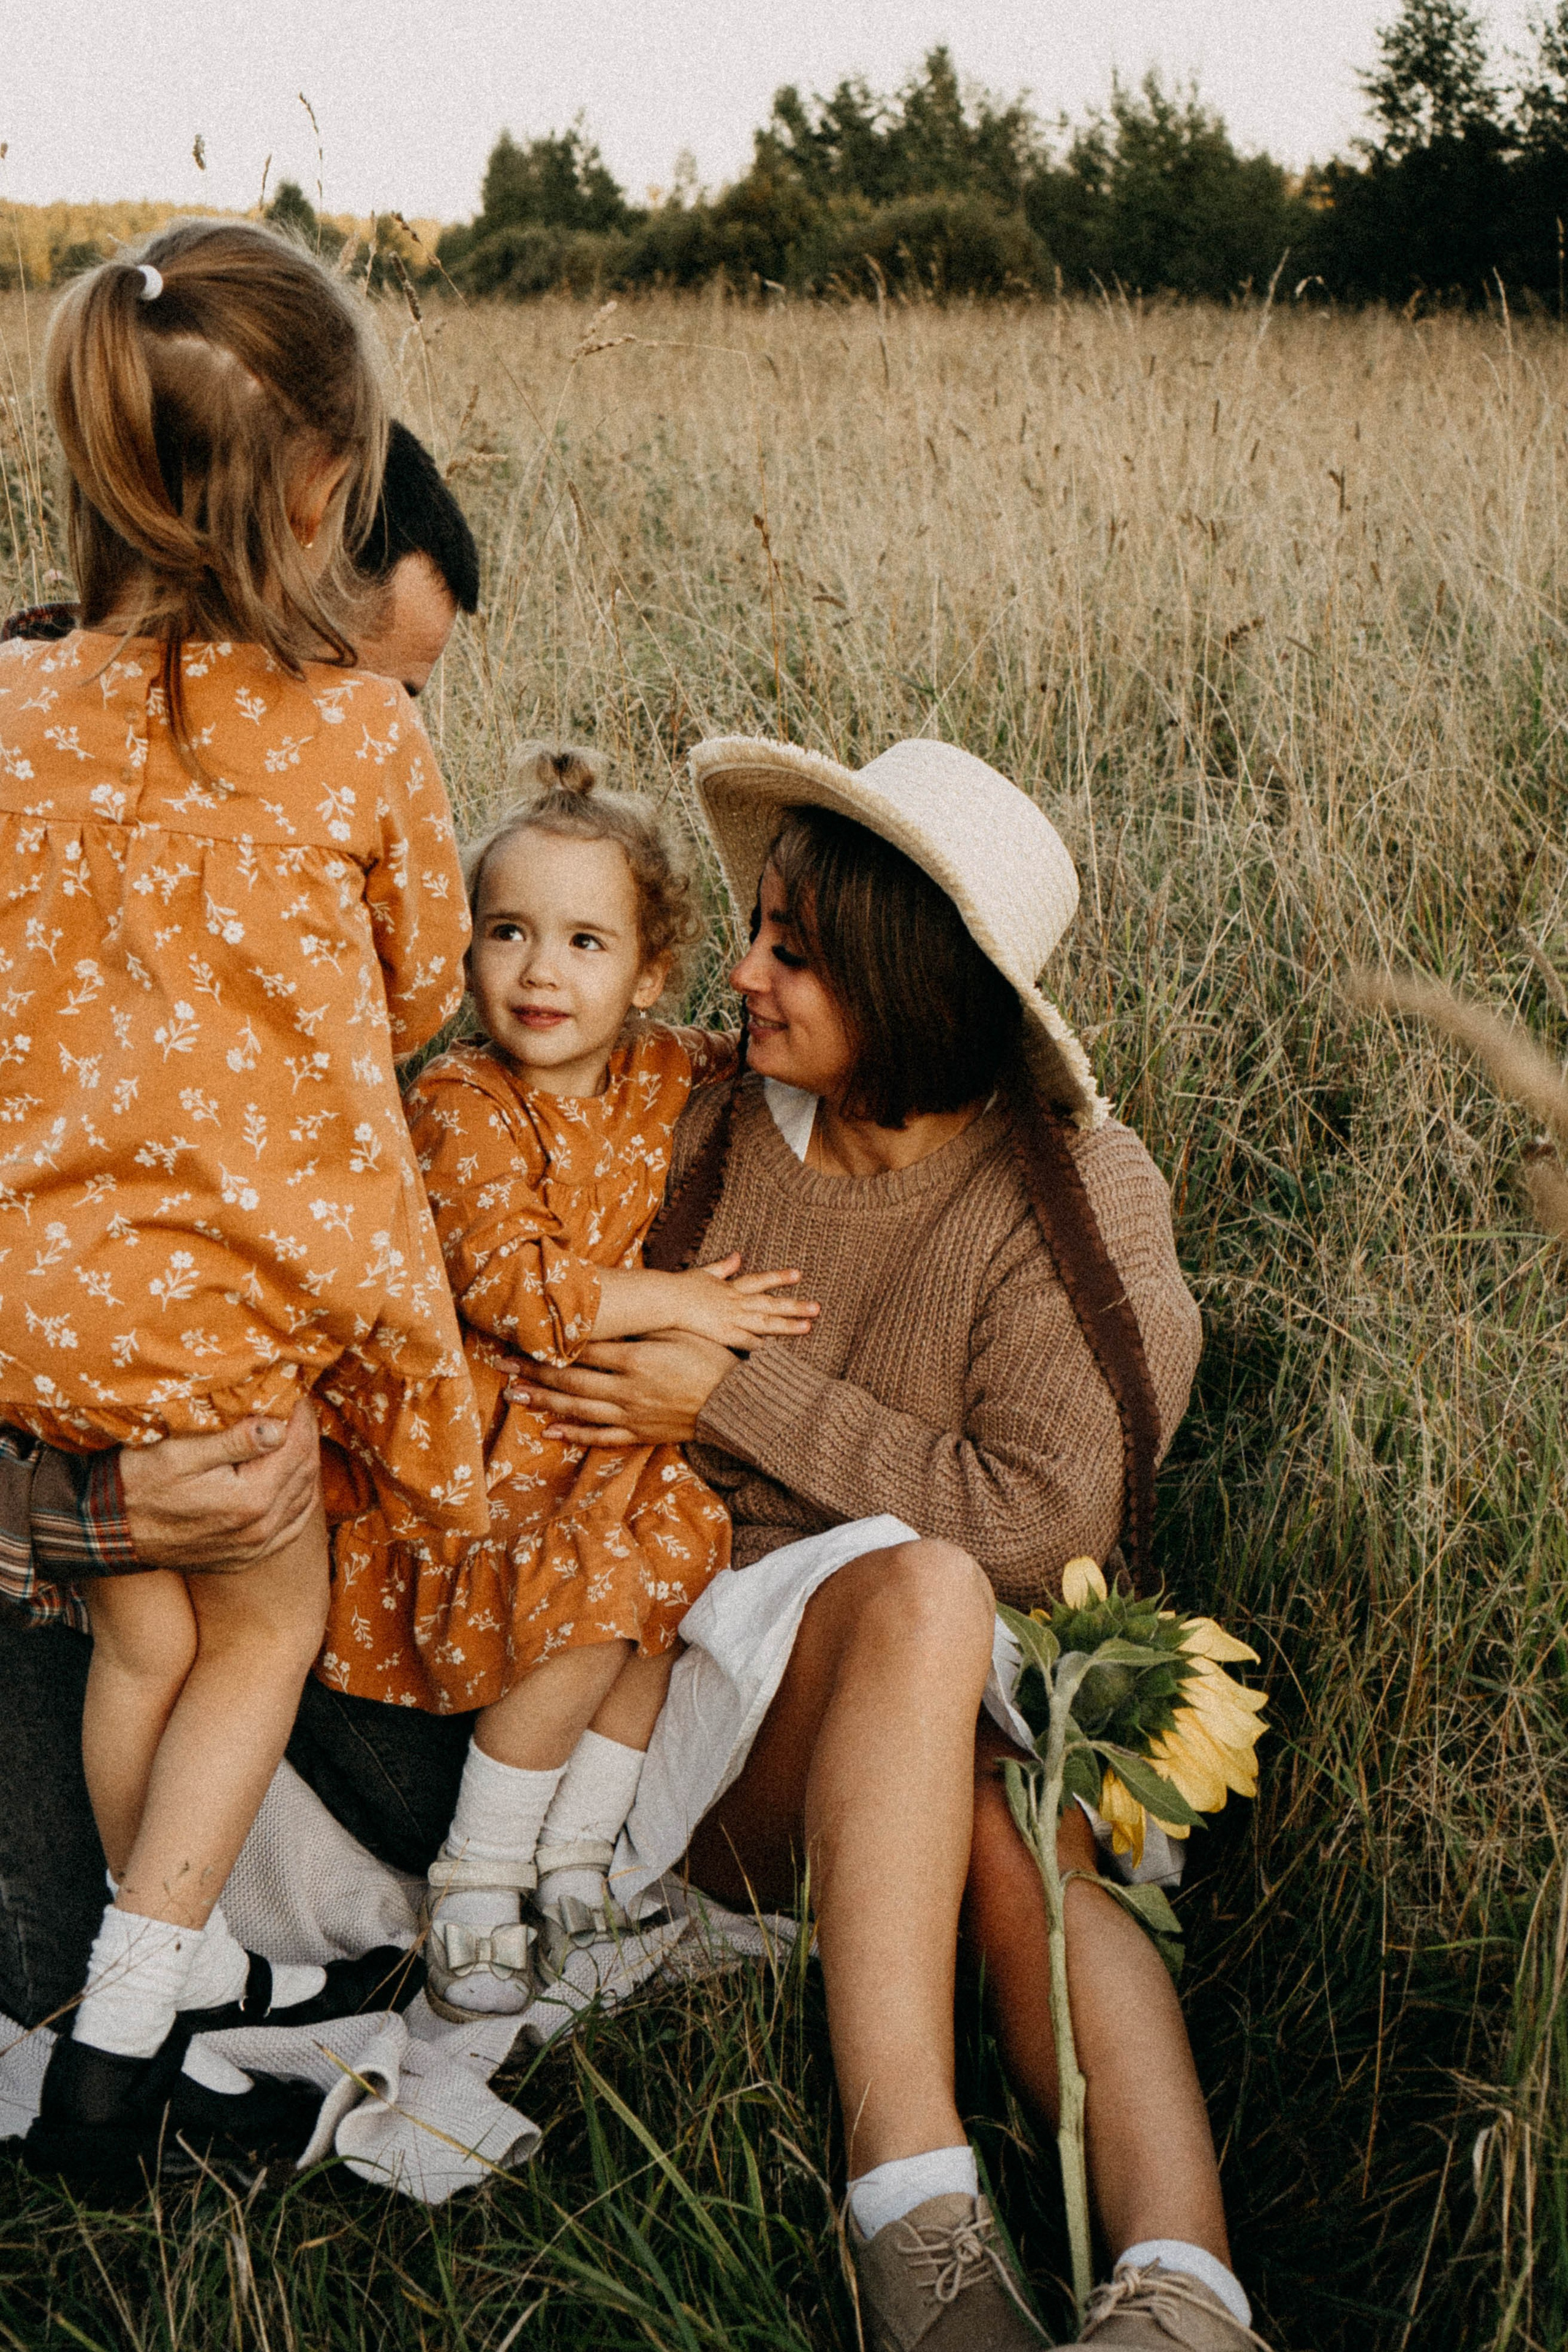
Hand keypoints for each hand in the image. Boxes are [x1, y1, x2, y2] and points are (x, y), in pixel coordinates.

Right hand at [117, 1405, 320, 1571]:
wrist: (109, 1532)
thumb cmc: (139, 1484)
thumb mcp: (179, 1454)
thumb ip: (233, 1441)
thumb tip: (278, 1427)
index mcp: (249, 1499)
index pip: (296, 1448)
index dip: (301, 1416)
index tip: (297, 1393)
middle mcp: (260, 1528)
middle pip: (305, 1472)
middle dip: (307, 1435)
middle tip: (299, 1408)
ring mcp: (255, 1547)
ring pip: (305, 1498)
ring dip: (306, 1464)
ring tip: (298, 1434)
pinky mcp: (247, 1557)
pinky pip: (292, 1527)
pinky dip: (300, 1498)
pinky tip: (296, 1479)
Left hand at [509, 1331, 736, 1447]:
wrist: (737, 1402)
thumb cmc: (711, 1358)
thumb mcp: (679, 1331)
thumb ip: (642, 1324)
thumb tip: (609, 1314)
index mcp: (635, 1358)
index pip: (582, 1350)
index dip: (549, 1344)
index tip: (522, 1336)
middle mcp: (627, 1389)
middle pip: (570, 1380)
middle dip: (532, 1373)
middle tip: (501, 1365)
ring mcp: (631, 1414)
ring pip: (577, 1410)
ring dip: (543, 1402)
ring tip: (513, 1395)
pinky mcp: (640, 1433)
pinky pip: (600, 1436)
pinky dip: (574, 1435)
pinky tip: (550, 1431)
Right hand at [680, 1251, 818, 1347]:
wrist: (665, 1299)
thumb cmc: (681, 1286)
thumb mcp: (705, 1272)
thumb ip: (723, 1267)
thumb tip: (738, 1255)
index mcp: (732, 1287)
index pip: (760, 1281)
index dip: (780, 1278)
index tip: (799, 1275)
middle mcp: (736, 1302)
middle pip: (770, 1304)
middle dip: (795, 1306)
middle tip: (817, 1308)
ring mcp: (731, 1318)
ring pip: (765, 1323)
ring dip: (787, 1325)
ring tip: (807, 1327)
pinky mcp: (723, 1334)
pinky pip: (745, 1341)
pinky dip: (759, 1345)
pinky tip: (775, 1350)